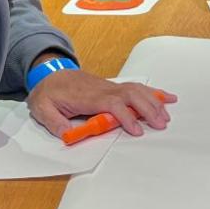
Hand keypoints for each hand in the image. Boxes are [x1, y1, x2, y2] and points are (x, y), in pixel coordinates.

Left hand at [29, 66, 175, 137]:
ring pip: (136, 90)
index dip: (126, 116)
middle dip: (148, 109)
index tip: (136, 131)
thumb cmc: (48, 92)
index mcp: (88, 96)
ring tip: (166, 116)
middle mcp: (103, 89)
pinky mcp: (113, 88)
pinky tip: (167, 98)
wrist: (49, 73)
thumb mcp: (41, 108)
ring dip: (153, 102)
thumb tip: (67, 135)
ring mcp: (109, 87)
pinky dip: (153, 92)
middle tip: (161, 124)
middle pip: (130, 95)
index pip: (112, 104)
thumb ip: (54, 122)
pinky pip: (136, 88)